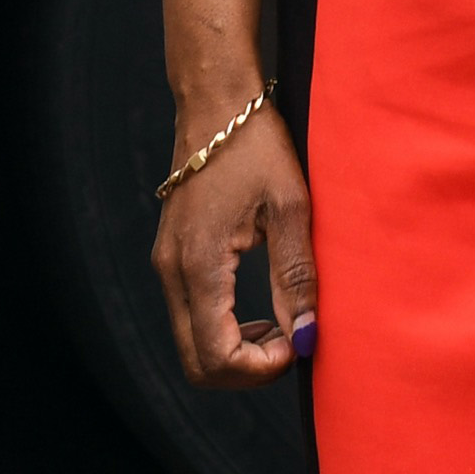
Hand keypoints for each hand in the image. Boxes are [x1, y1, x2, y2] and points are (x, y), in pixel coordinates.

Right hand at [152, 100, 315, 387]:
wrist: (216, 103)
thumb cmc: (256, 146)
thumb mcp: (290, 208)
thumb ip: (297, 277)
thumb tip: (308, 336)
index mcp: (200, 265)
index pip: (217, 355)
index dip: (260, 368)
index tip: (297, 344)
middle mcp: (172, 272)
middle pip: (196, 363)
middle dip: (245, 370)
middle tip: (290, 346)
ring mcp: (166, 265)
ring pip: (190, 343)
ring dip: (234, 352)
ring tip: (280, 328)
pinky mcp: (171, 257)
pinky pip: (190, 316)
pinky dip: (222, 330)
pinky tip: (258, 312)